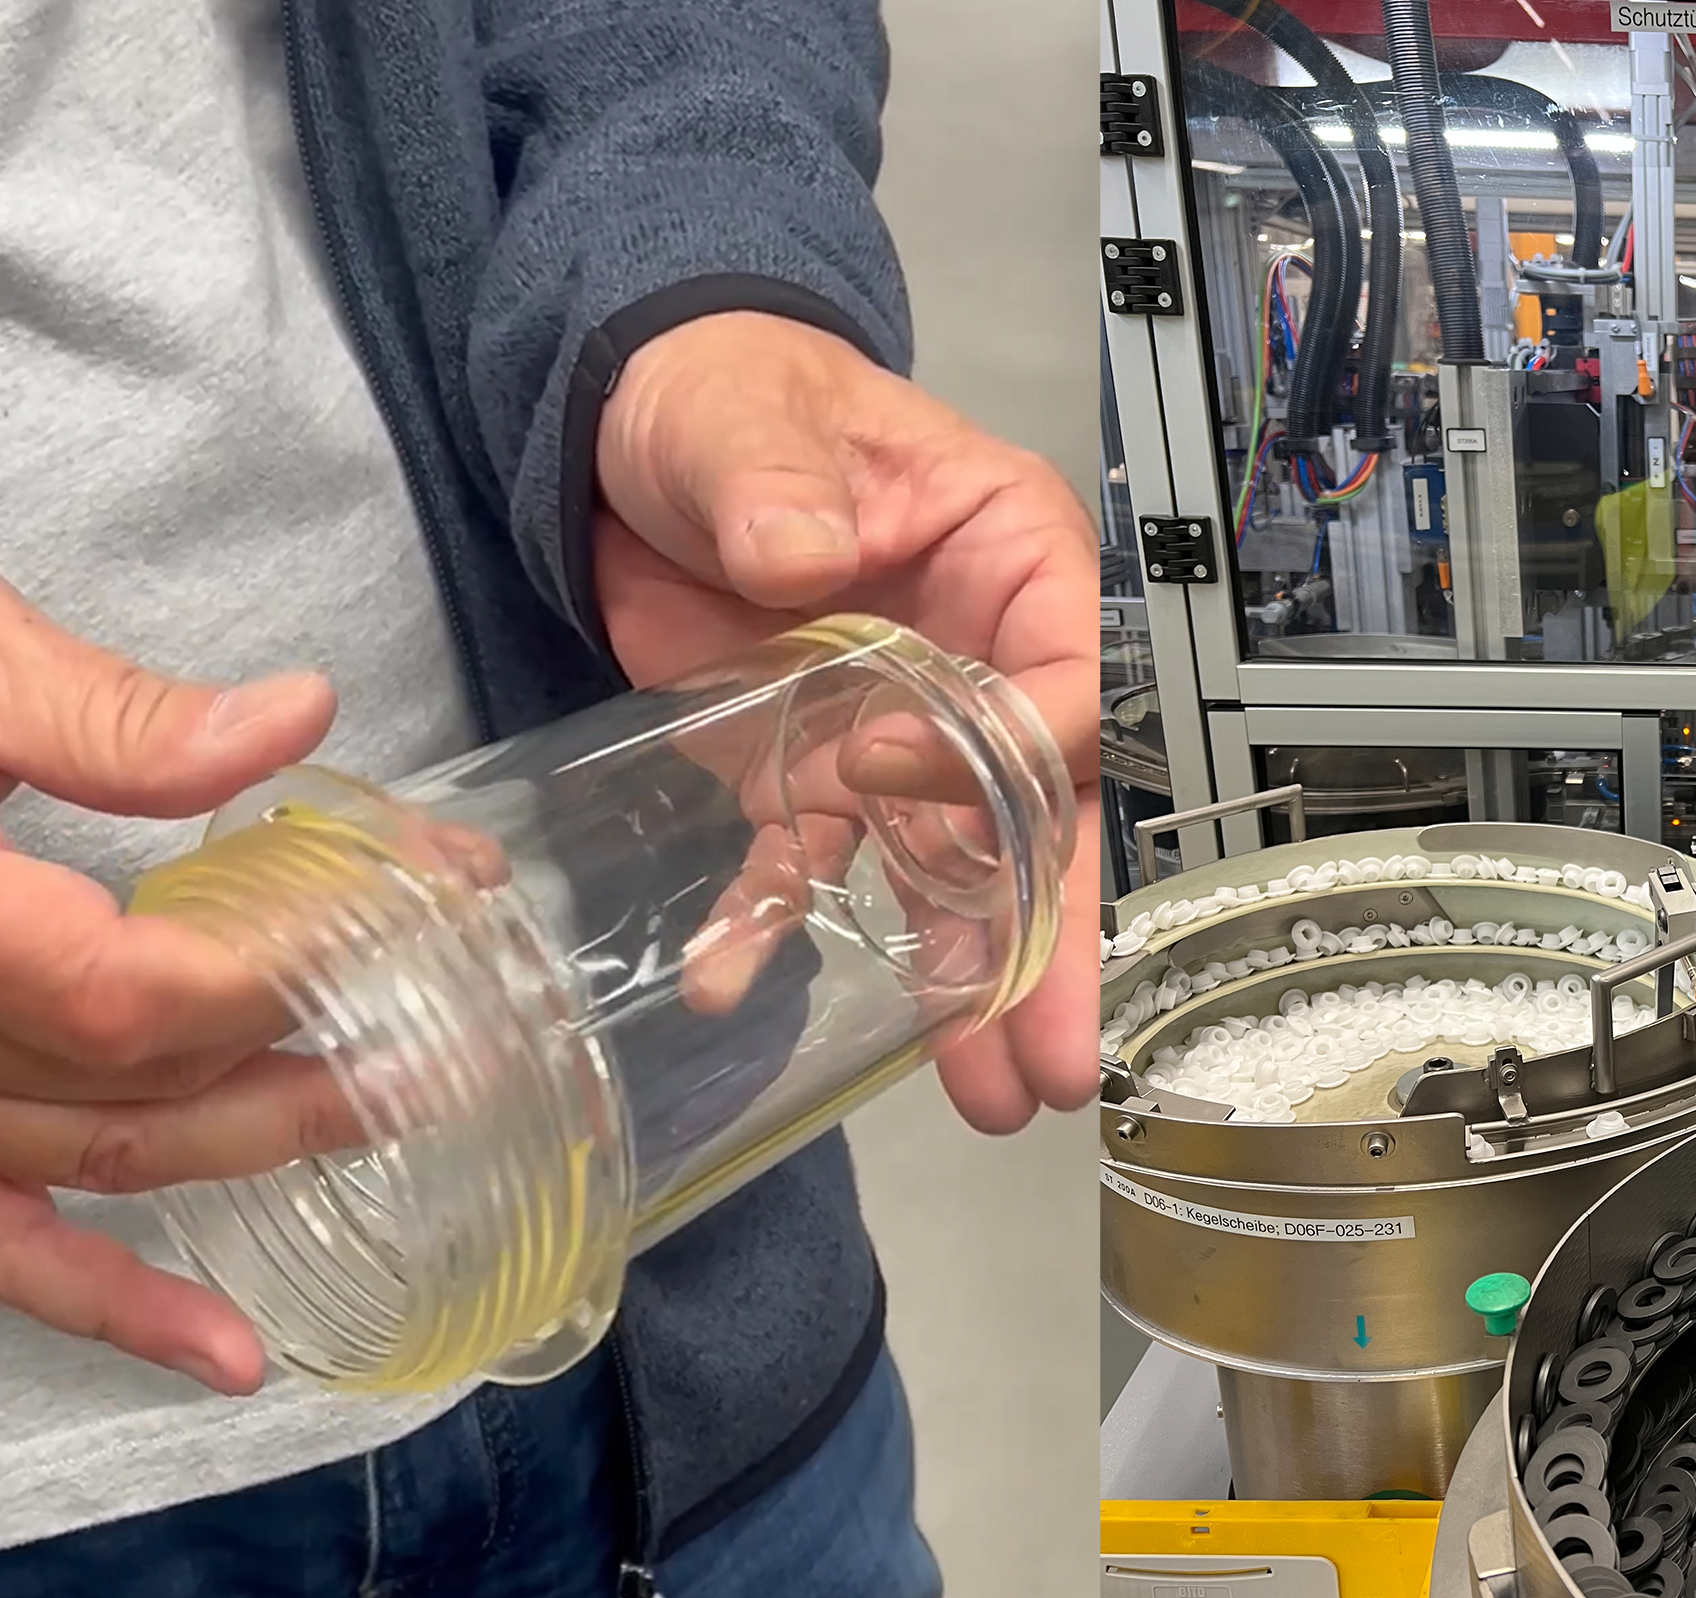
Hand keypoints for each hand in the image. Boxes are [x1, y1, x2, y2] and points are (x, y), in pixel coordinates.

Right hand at [0, 581, 366, 1394]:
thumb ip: (104, 719)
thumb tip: (296, 719)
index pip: (134, 994)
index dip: (292, 960)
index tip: (429, 901)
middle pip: (134, 1080)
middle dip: (312, 1038)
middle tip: (464, 997)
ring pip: (91, 1160)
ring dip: (250, 1150)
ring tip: (397, 1113)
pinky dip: (108, 1301)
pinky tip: (233, 1355)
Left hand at [591, 312, 1100, 1134]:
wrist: (622, 422)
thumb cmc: (725, 388)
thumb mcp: (746, 413)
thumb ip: (773, 478)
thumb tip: (797, 552)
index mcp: (1012, 561)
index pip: (1058, 679)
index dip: (1001, 747)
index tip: (897, 774)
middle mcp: (981, 662)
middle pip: (1040, 815)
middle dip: (1048, 944)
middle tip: (1055, 1061)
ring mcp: (899, 730)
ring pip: (952, 872)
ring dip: (959, 985)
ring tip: (979, 1097)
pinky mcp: (807, 771)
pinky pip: (814, 866)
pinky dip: (782, 926)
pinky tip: (739, 985)